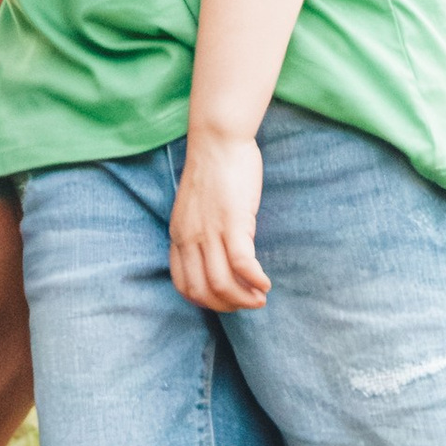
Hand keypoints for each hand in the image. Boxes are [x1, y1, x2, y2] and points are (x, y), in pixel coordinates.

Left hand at [170, 130, 268, 310]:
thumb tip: (218, 255)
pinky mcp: (233, 222)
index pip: (183, 285)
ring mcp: (210, 231)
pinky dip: (255, 281)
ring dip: (243, 299)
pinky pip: (242, 265)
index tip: (226, 301)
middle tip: (248, 303)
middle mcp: (190, 237)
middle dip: (227, 306)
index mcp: (179, 235)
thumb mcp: (196, 208)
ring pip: (221, 284)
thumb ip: (201, 232)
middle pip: (202, 291)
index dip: (206, 301)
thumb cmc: (213, 169)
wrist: (218, 139)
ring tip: (260, 297)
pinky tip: (266, 283)